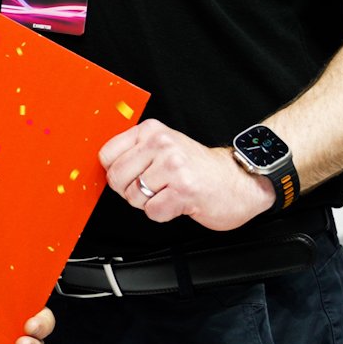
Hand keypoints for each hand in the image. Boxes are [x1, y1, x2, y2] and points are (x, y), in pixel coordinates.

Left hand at [98, 119, 272, 231]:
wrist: (238, 181)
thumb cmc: (198, 168)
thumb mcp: (164, 147)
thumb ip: (135, 152)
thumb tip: (104, 167)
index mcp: (152, 130)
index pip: (107, 154)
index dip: (115, 172)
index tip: (131, 175)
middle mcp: (161, 144)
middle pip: (116, 177)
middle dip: (130, 191)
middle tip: (153, 188)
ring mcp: (173, 166)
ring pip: (133, 196)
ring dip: (150, 203)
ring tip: (169, 192)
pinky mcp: (183, 190)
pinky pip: (153, 211)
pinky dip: (164, 213)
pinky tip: (178, 202)